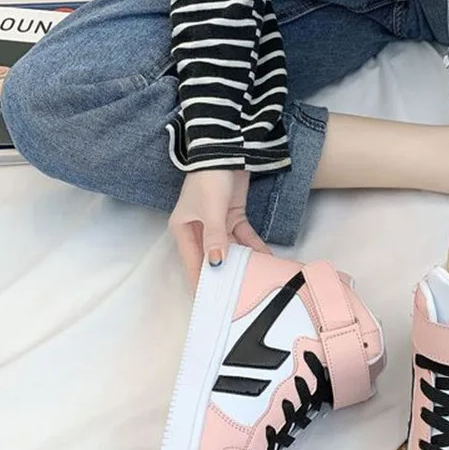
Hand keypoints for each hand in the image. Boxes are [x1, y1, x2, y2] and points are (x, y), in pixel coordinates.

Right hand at [169, 169, 270, 289]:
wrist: (226, 149)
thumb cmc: (209, 179)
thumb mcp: (211, 211)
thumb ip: (214, 239)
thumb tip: (215, 264)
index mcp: (182, 228)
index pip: (192, 261)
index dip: (201, 280)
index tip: (212, 300)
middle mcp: (197, 228)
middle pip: (212, 256)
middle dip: (226, 272)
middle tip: (238, 293)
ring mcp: (217, 222)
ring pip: (230, 248)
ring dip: (243, 260)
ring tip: (256, 277)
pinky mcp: (233, 215)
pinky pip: (243, 236)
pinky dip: (253, 245)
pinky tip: (265, 257)